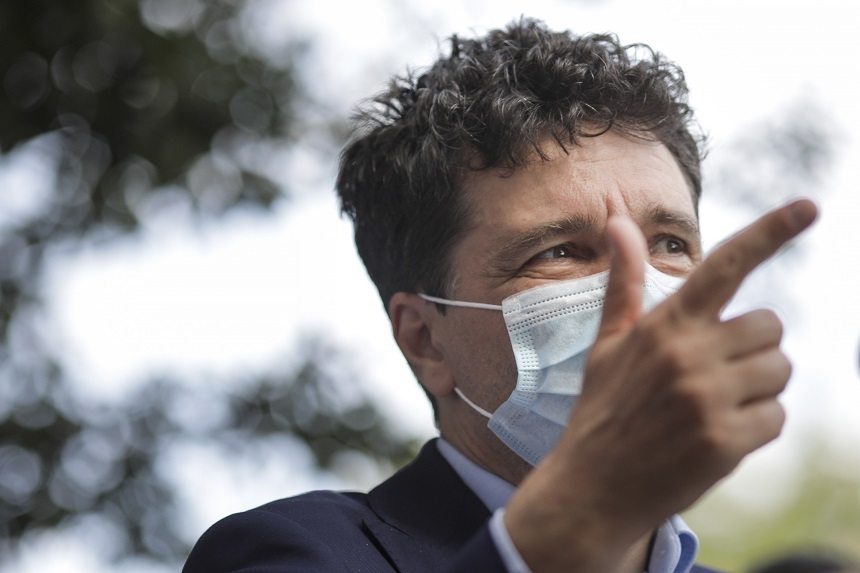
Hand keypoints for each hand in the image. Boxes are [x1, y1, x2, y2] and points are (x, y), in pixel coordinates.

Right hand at [504, 199, 817, 571]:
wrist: (594, 485)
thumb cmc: (603, 409)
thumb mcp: (607, 343)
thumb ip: (624, 282)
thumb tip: (617, 222)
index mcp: (663, 325)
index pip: (725, 266)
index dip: (770, 231)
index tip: (809, 206)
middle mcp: (689, 355)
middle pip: (770, 327)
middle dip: (753, 348)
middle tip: (717, 374)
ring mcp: (708, 399)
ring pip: (779, 371)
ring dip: (758, 387)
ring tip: (714, 407)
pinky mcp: (725, 441)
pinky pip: (778, 416)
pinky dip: (757, 426)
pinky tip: (718, 435)